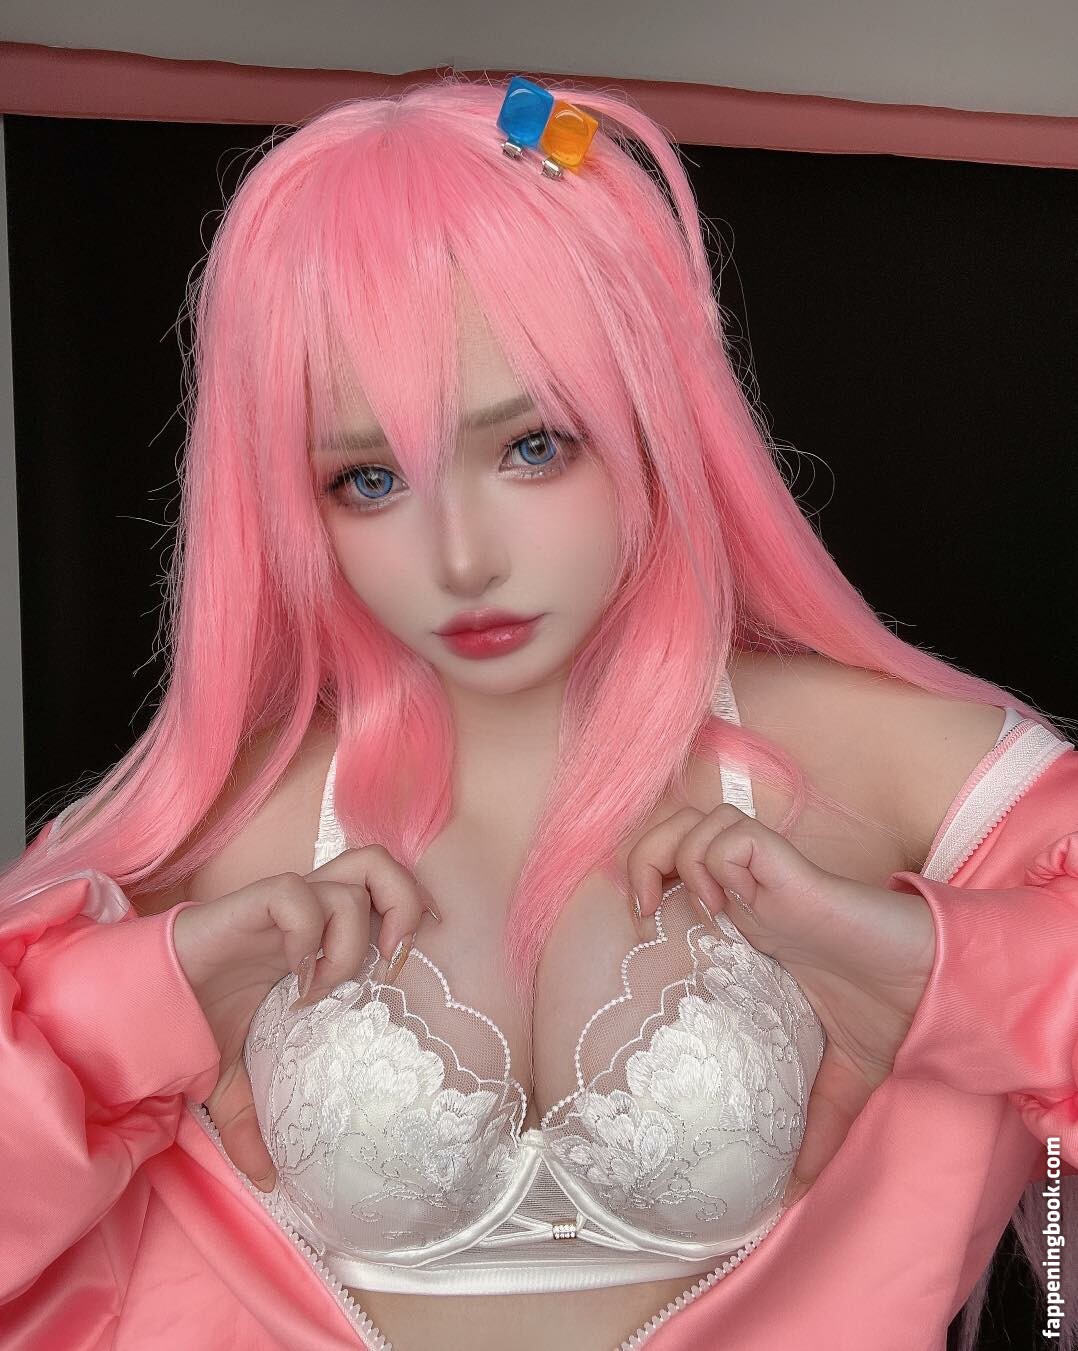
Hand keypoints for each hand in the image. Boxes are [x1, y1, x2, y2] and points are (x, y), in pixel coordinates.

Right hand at [174, 846, 438, 1190]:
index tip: (405, 971)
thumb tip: (268, 1186)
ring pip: (348, 879)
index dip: (408, 915)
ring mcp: (279, 906)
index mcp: (315, 936)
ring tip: (328, 985)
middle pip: (379, 864)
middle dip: (403, 905)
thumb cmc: (192, 1021)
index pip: (380, 891)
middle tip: (388, 967)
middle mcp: (305, 912)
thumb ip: (253, 1125)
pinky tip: (293, 976)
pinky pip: (296, 894)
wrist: (138, 1002)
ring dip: (352, 936)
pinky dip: (307, 933)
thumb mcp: (232, 1081)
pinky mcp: (247, 904)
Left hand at [625, 803, 935, 1206]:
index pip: (682, 865)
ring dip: (673, 854)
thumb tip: (783, 1200)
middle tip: (644, 910)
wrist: (933, 993)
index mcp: (751, 921)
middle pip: (674, 828)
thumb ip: (808, 1131)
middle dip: (644, 854)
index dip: (651, 878)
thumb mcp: (835, 1082)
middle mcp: (753, 891)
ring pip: (695, 821)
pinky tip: (721, 906)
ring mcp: (769, 877)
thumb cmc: (888, 1017)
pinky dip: (711, 859)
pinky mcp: (790, 870)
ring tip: (680, 906)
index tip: (643, 926)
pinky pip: (730, 836)